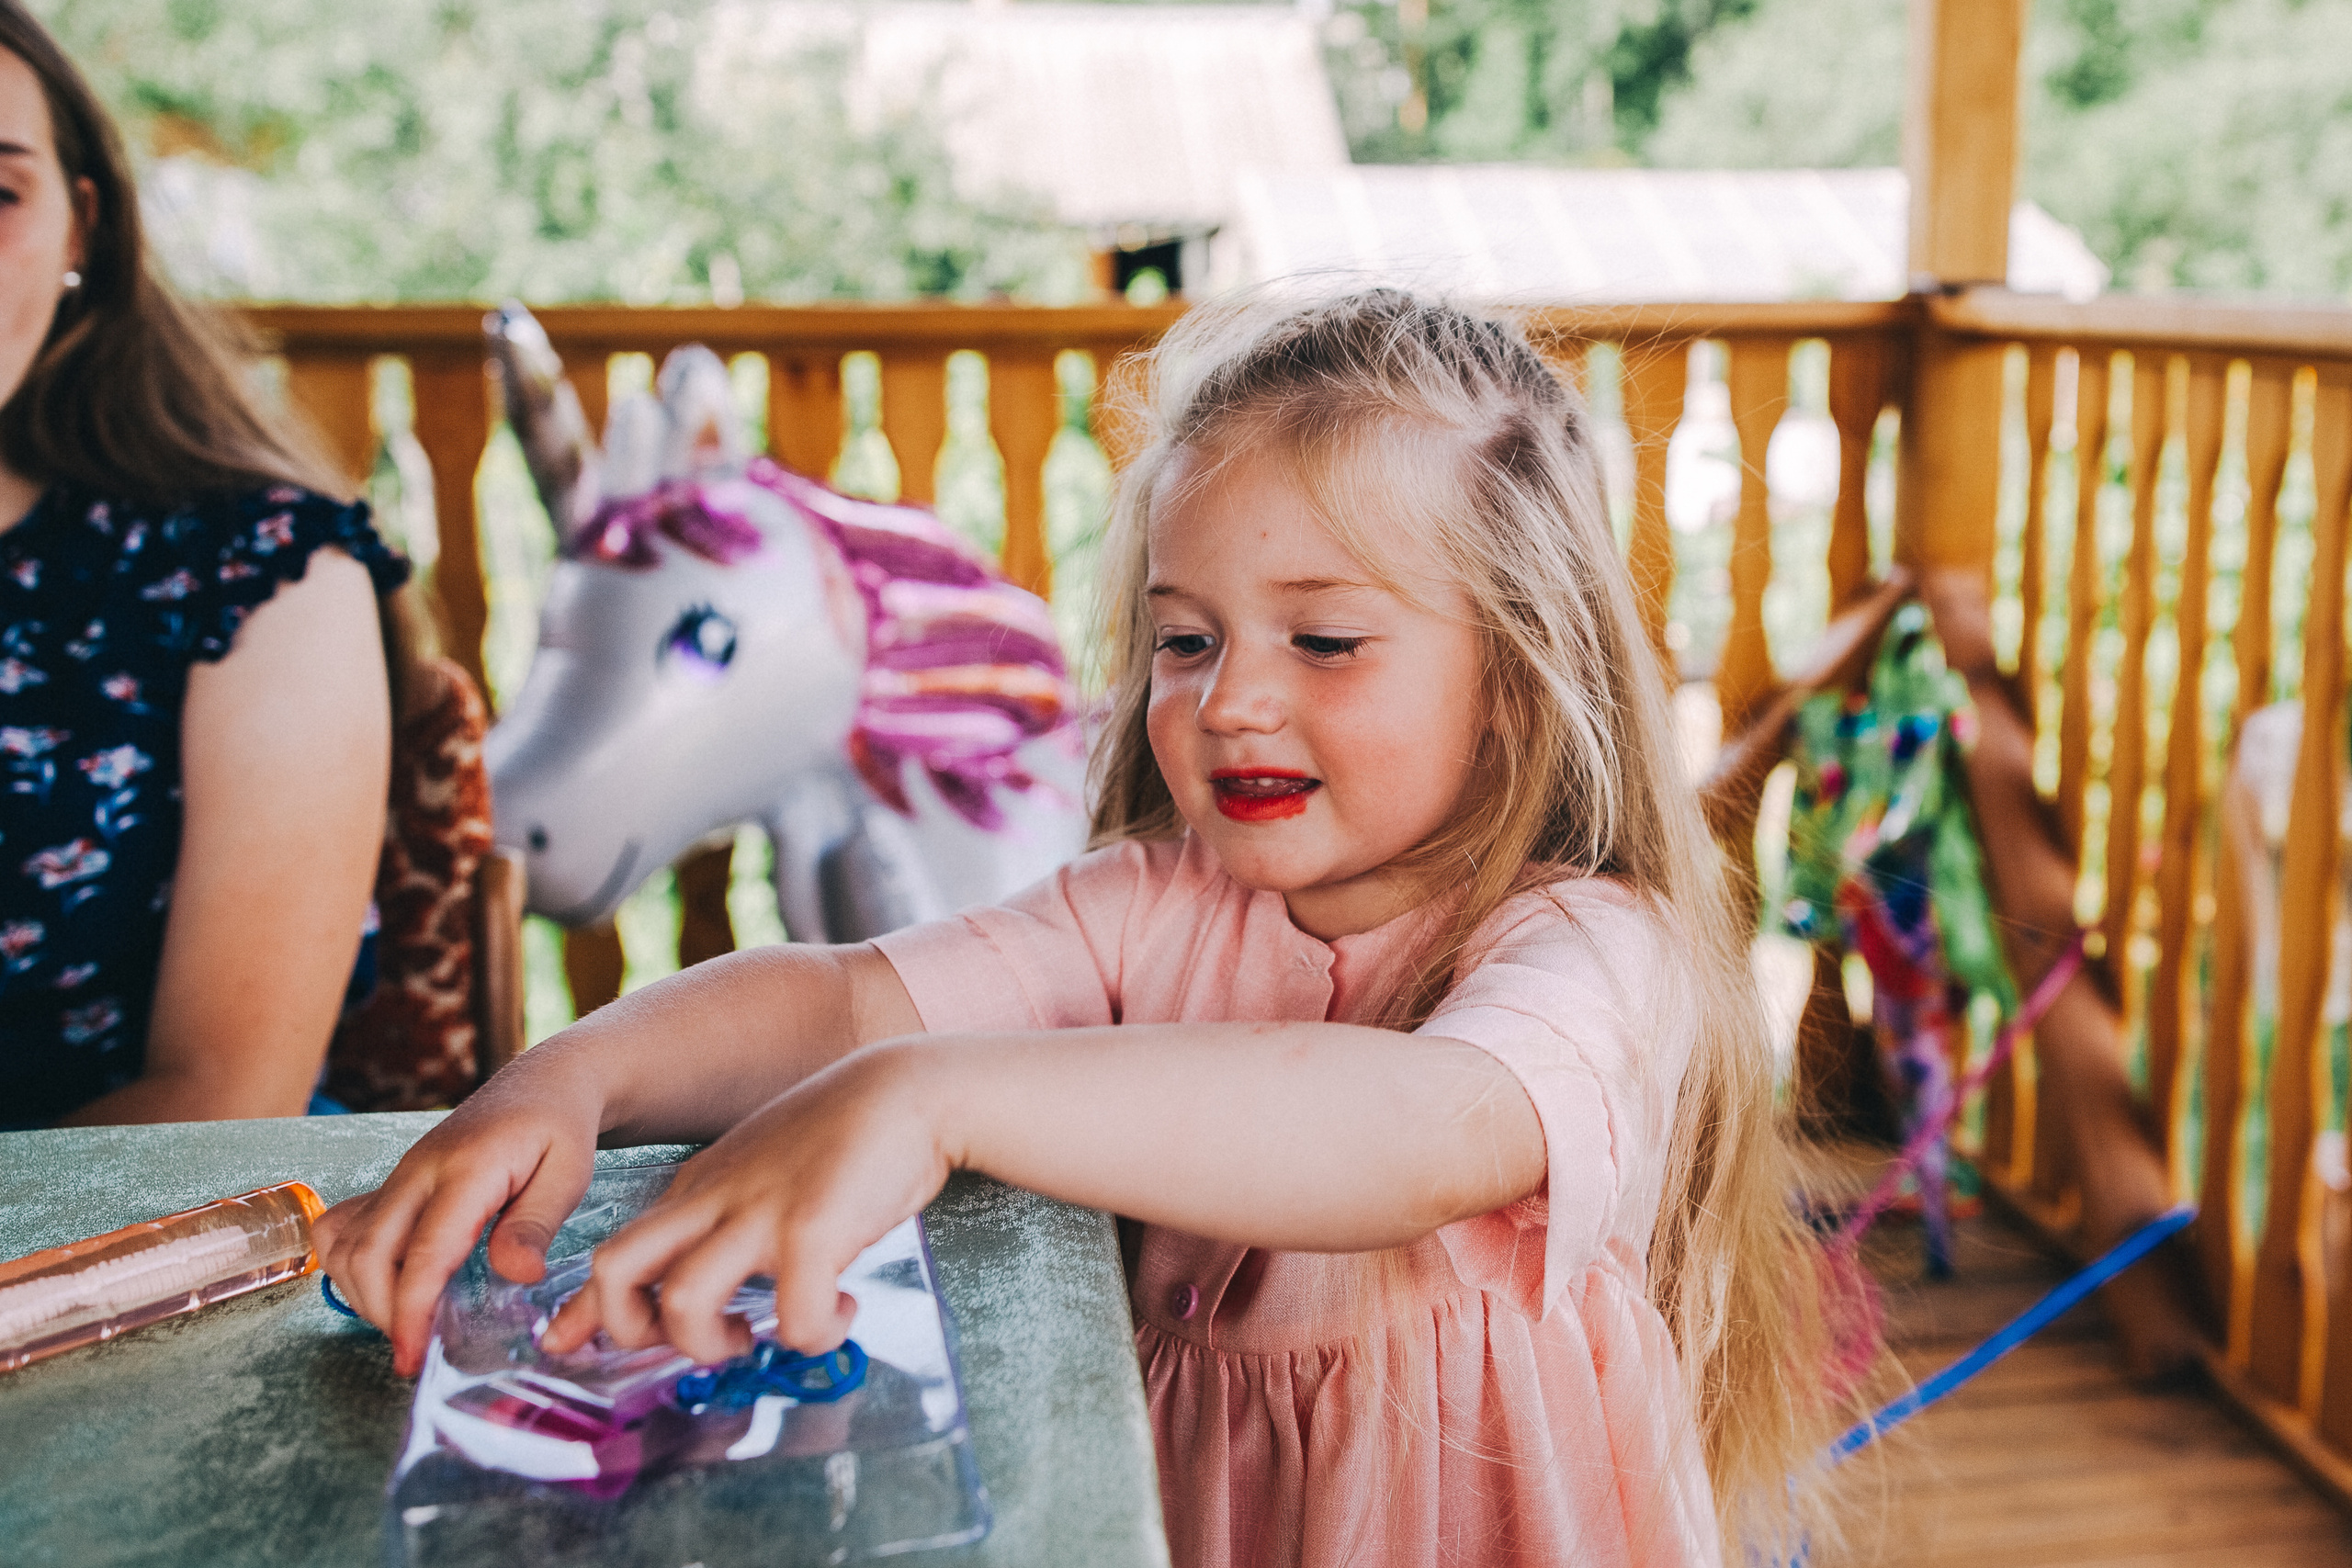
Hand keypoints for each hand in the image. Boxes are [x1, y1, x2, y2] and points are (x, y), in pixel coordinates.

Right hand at [313, 1056, 603, 1374]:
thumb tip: (517, 1275)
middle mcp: (417, 1172)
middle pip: (367, 1254)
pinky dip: (349, 1265)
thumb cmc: (559, 1129)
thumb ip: (537, 1223)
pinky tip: (385, 1285)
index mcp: (465, 1170)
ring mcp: (398, 1177)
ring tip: (407, 1323)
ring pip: (344, 1245)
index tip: (412, 1356)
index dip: (410, 1310)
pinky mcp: (392, 1184)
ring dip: (363, 1294)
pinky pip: (342, 1227)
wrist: (541, 1084)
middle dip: (383, 1313)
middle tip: (417, 1350)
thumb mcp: (570, 1173)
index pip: (423, 1251)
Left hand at [539, 1041, 946, 1365]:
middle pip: (614, 1270)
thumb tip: (709, 1278)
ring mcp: (760, 1212)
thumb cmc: (846, 1137)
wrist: (910, 1088)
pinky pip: (793, 1318)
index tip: (566, 1343)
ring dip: (713, 1344)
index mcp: (698, 1188)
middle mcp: (715, 1199)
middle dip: (629, 1329)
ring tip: (761, 1335)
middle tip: (696, 1339)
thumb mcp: (763, 1171)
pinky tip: (841, 1312)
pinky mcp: (814, 1228)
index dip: (585, 1311)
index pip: (613, 1252)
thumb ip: (728, 1215)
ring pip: (684, 1301)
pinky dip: (816, 1335)